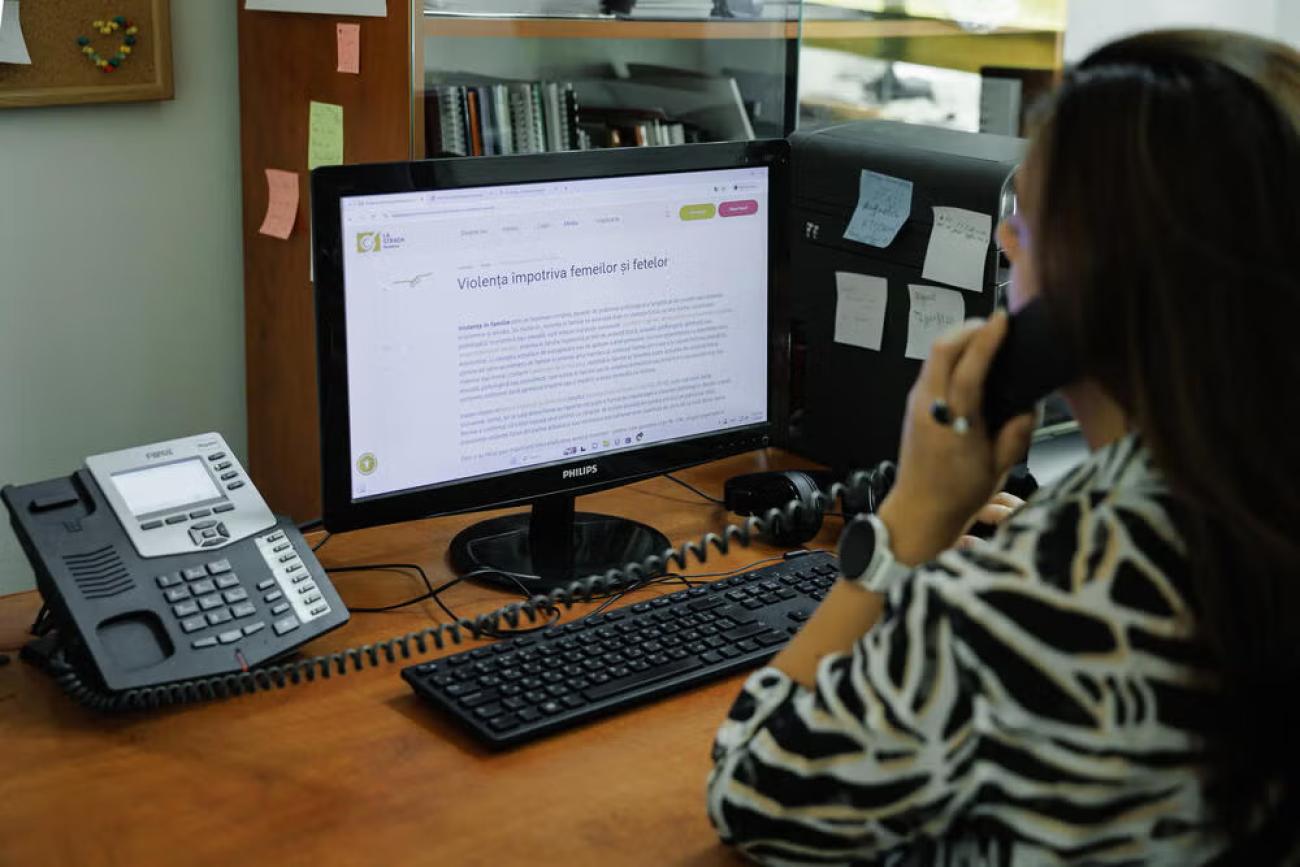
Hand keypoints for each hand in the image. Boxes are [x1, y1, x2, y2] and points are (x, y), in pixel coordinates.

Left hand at [877, 313, 1035, 564]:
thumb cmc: (958, 495)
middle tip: (995, 325)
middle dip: (969, 329)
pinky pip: (931, 369)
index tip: (1003, 320)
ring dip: (958, 340)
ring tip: (986, 338)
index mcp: (952, 422)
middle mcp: (928, 407)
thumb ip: (1017, 434)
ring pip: (933, 355)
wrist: (919, 511)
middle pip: (941, 349)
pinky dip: (950, 356)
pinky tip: (970, 362)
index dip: (986, 339)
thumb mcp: (999, 469)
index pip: (968, 369)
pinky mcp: (913, 406)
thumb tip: (1028, 405)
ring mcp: (916, 404)